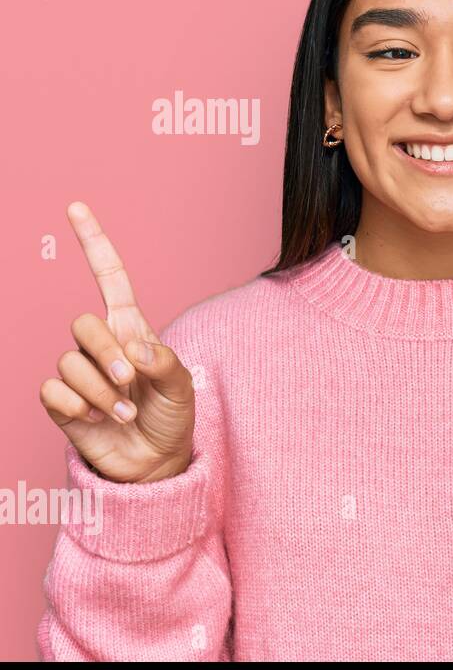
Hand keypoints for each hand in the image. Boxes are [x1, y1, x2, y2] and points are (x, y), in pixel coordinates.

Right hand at [38, 202, 195, 483]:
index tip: (77, 208)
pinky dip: (77, 407)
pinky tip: (95, 420)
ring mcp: (78, 372)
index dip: (94, 243)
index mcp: (131, 329)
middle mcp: (100, 345)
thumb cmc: (171, 417)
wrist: (156, 462)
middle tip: (130, 382)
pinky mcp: (61, 402)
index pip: (110, 278)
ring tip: (124, 413)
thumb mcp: (182, 386)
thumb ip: (164, 362)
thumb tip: (134, 349)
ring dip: (101, 392)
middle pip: (82, 323)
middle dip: (106, 354)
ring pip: (69, 361)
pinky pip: (53, 390)